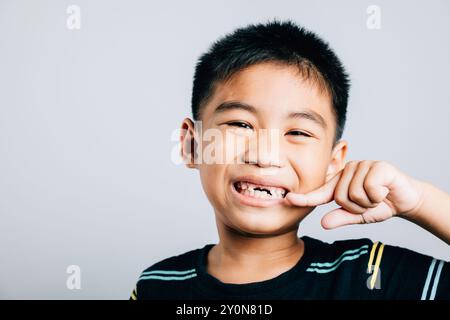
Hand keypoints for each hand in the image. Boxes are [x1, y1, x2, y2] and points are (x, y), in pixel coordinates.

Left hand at [286, 160, 424, 228]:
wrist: (406, 200)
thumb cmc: (380, 205)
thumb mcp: (359, 216)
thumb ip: (342, 217)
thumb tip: (323, 223)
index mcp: (340, 182)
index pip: (320, 192)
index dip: (305, 198)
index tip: (287, 200)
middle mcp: (348, 170)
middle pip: (340, 198)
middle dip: (357, 208)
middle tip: (370, 202)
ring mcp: (362, 165)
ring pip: (353, 195)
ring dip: (369, 203)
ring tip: (378, 196)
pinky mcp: (377, 166)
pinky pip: (369, 189)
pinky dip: (378, 196)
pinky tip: (385, 190)